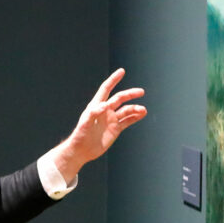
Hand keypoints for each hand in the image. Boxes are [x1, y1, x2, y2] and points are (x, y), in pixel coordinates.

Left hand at [50, 68, 145, 182]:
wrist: (82, 151)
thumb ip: (94, 112)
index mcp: (96, 105)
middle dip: (130, 94)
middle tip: (141, 92)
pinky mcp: (115, 129)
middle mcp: (105, 110)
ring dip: (135, 109)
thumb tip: (105, 105)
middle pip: (120, 98)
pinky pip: (127, 121)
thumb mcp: (85, 123)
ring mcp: (111, 119)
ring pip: (126, 110)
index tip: (122, 71)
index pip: (106, 89)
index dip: (113, 79)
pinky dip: (135, 117)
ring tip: (143, 110)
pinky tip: (142, 114)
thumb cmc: (80, 135)